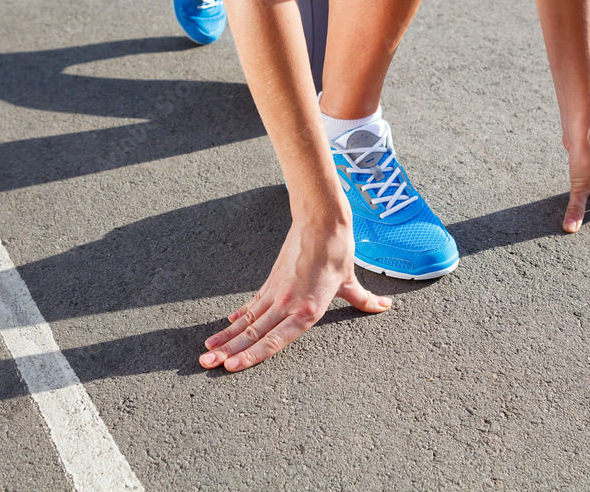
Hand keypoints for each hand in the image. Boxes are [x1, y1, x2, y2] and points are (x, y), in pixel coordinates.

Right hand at [199, 216, 390, 371]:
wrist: (321, 222)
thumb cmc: (337, 252)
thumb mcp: (350, 282)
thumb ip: (364, 300)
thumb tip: (385, 306)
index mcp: (308, 311)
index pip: (275, 341)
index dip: (252, 356)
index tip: (231, 367)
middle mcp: (288, 305)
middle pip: (253, 334)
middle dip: (228, 352)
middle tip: (205, 364)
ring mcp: (276, 293)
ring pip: (247, 322)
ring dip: (225, 337)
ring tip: (206, 350)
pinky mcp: (271, 281)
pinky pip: (251, 305)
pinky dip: (237, 318)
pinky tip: (225, 328)